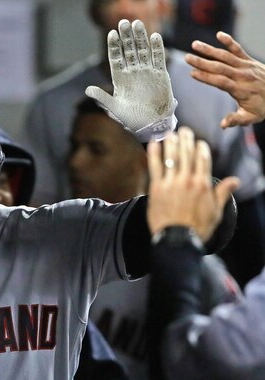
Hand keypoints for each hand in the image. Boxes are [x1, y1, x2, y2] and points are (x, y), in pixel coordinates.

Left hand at [86, 19, 176, 141]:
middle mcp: (133, 72)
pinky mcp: (160, 75)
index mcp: (120, 79)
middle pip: (129, 51)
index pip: (116, 58)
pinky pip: (158, 59)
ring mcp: (146, 72)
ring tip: (137, 24)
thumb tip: (87, 90)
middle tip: (123, 22)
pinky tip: (154, 36)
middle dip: (126, 37)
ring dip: (140, 38)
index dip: (114, 47)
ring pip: (143, 51)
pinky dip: (157, 48)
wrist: (150, 126)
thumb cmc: (131, 119)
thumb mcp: (114, 109)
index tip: (111, 34)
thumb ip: (102, 98)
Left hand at [146, 127, 239, 241]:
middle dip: (186, 139)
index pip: (203, 159)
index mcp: (203, 184)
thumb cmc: (198, 228)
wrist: (177, 239)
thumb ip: (223, 193)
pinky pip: (155, 166)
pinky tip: (154, 143)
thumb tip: (235, 180)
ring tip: (171, 133)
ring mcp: (171, 183)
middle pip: (187, 154)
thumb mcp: (216, 211)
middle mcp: (188, 180)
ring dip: (171, 142)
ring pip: (172, 157)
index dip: (201, 148)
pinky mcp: (156, 188)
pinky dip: (154, 153)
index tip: (199, 142)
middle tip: (184, 130)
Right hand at [185, 31, 264, 127]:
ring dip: (209, 50)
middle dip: (202, 62)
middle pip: (220, 67)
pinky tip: (219, 35)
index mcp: (240, 90)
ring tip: (194, 44)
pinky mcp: (249, 60)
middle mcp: (242, 75)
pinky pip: (238, 49)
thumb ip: (236, 120)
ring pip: (225, 56)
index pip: (220, 82)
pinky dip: (229, 42)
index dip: (206, 77)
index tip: (192, 73)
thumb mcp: (250, 118)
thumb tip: (223, 125)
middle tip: (187, 58)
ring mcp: (246, 66)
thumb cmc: (262, 107)